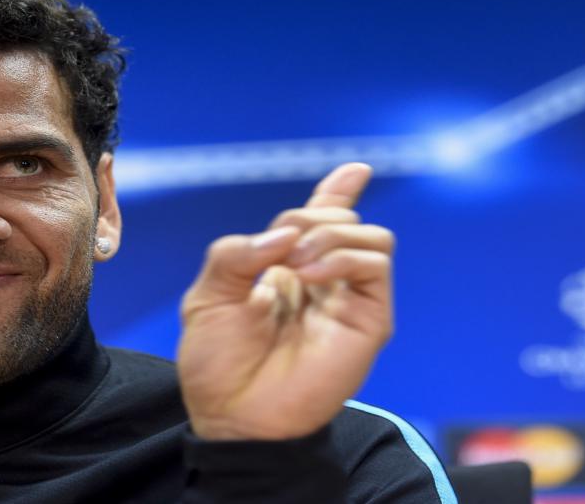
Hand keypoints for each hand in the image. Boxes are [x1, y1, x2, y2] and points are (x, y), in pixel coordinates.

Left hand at [177, 162, 393, 440]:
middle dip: (307, 217)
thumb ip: (238, 251)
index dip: (338, 192)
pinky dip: (343, 257)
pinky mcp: (368, 320)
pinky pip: (375, 265)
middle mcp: (322, 278)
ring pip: (370, 234)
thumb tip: (288, 234)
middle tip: (277, 252)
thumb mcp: (208, 293)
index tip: (356, 170)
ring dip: (328, 236)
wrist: (233, 414)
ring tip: (294, 267)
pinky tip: (310, 277)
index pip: (322, 220)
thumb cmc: (218, 361)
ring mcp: (348, 299)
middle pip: (340, 217)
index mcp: (285, 267)